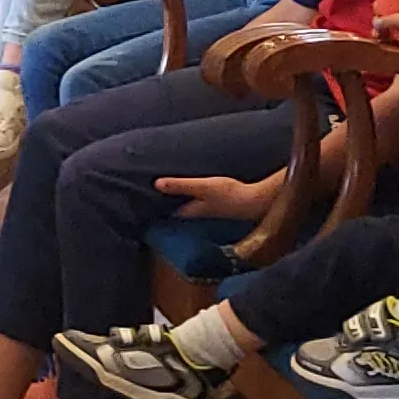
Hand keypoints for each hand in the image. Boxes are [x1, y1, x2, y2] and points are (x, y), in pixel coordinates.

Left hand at [159, 172, 280, 221]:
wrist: (256, 202)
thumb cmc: (229, 194)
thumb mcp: (202, 187)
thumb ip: (180, 186)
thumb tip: (156, 184)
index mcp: (190, 211)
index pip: (166, 212)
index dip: (155, 206)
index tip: (141, 200)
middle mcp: (196, 214)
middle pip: (175, 210)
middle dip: (164, 203)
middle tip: (149, 194)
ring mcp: (207, 211)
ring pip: (186, 207)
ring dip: (177, 200)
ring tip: (166, 191)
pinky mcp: (217, 206)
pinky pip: (197, 202)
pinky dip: (190, 197)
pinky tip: (191, 191)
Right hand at [372, 4, 398, 58]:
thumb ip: (389, 20)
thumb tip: (374, 23)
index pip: (385, 2)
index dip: (380, 8)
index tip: (378, 15)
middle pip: (382, 17)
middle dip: (380, 24)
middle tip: (379, 31)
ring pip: (385, 29)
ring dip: (383, 34)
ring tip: (384, 38)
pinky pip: (391, 39)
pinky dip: (388, 41)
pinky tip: (388, 43)